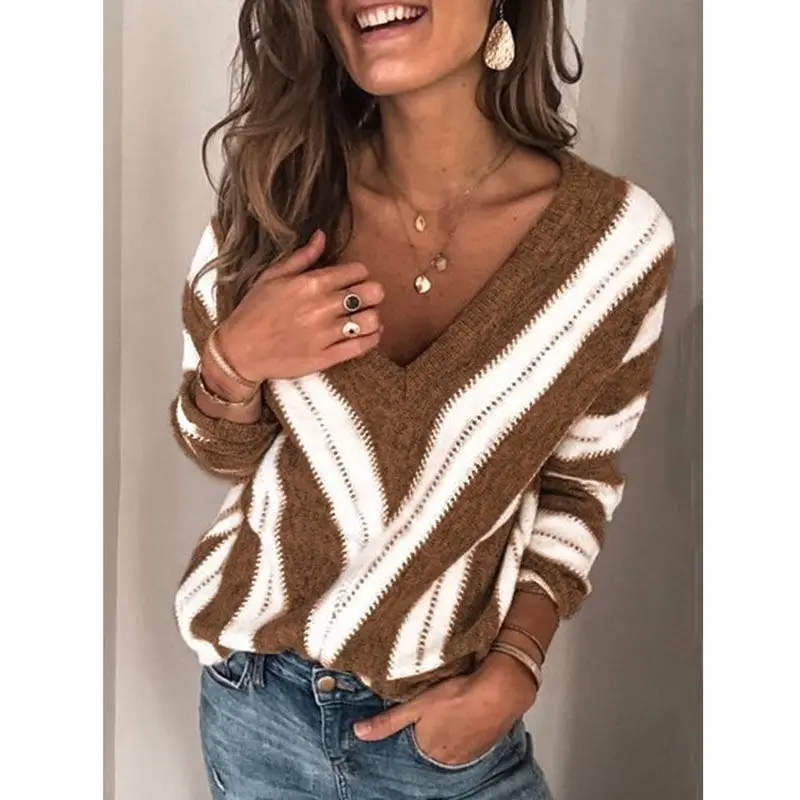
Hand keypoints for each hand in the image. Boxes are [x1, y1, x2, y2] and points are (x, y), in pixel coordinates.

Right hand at [215, 230, 384, 381]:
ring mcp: (325, 334)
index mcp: (311, 283)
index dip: (360, 274)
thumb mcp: (272, 277)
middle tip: (366, 298)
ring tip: (366, 317)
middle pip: (371, 293)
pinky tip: (367, 334)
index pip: (357, 270)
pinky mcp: (326, 357)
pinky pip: (362, 347)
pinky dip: (371, 339)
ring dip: (373, 317)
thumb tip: (322, 236)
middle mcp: (321, 307)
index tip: (354, 280)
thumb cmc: (254, 311)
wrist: (239, 351)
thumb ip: (302, 257)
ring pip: (370, 320)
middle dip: (373, 293)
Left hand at [354, 652, 537, 766]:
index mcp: (428, 751)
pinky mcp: (486, 744)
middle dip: (430, 730)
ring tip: (450, 708)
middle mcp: (447, 759)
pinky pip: (469, 740)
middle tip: (434, 709)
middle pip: (432, 745)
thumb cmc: (457, 696)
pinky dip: (466, 728)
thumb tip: (358, 733)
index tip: (416, 713)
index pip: (412, 744)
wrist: (500, 692)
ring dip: (449, 729)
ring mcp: (469, 754)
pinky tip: (467, 711)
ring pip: (451, 742)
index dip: (412, 727)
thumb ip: (388, 721)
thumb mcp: (416, 705)